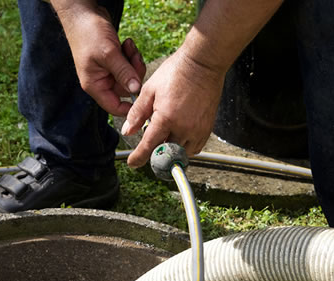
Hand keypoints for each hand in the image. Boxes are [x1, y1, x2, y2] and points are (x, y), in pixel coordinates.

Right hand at [57, 5, 145, 116]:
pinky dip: (131, 55)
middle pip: (126, 89)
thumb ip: (123, 73)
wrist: (82, 12)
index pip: (114, 107)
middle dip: (134, 73)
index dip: (129, 107)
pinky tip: (127, 43)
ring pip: (130, 76)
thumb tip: (136, 90)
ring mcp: (108, 71)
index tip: (143, 97)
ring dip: (134, 61)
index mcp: (95, 85)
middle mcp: (101, 81)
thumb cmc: (89, 33)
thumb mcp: (108, 54)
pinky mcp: (114, 61)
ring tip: (129, 45)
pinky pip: (129, 65)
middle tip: (134, 56)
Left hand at [120, 50, 224, 167]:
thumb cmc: (175, 73)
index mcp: (166, 118)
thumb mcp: (149, 90)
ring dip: (171, 150)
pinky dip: (185, 147)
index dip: (138, 158)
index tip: (132, 163)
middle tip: (150, 144)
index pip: (149, 146)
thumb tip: (127, 130)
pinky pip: (195, 148)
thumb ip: (137, 113)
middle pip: (166, 153)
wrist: (202, 64)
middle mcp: (183, 128)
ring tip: (166, 136)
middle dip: (156, 152)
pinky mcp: (207, 128)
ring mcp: (197, 129)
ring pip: (181, 153)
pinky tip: (179, 136)